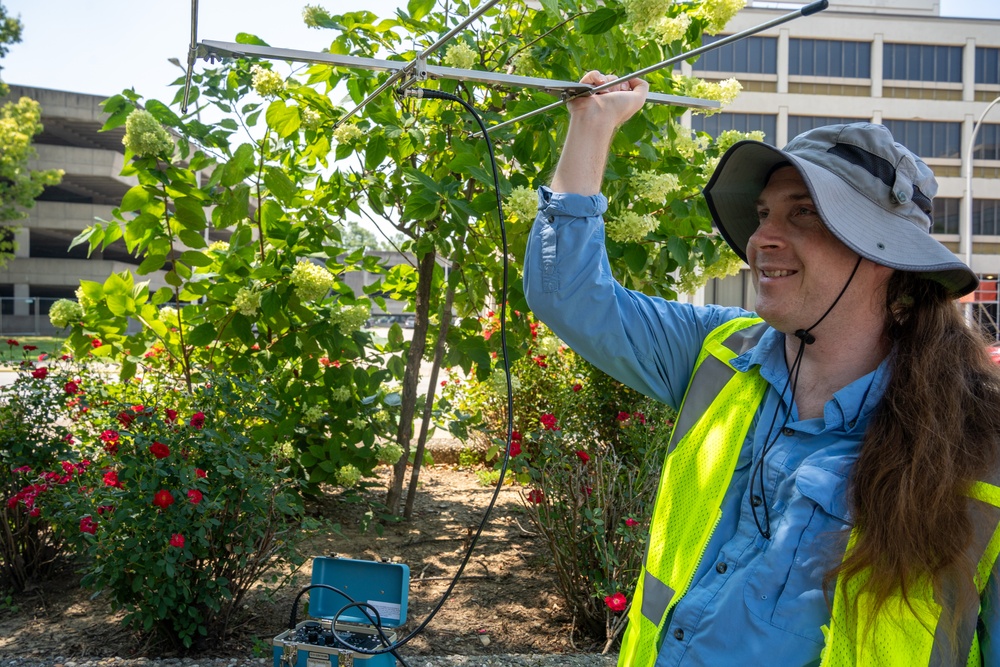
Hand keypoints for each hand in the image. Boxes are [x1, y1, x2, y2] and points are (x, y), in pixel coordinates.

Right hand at [549, 71, 648, 194]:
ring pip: (603, 76)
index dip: (624, 84)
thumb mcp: (638, 100)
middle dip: (615, 83)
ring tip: (603, 92)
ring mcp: (594, 93)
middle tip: (612, 94)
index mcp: (618, 101)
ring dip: (605, 82)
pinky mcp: (582, 89)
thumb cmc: (617, 111)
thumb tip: (634, 78)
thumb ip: (642, 87)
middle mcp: (606, 98)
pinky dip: (595, 77)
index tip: (624, 89)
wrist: (596, 116)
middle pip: (613, 79)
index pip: (623, 84)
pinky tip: (598, 85)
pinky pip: (591, 75)